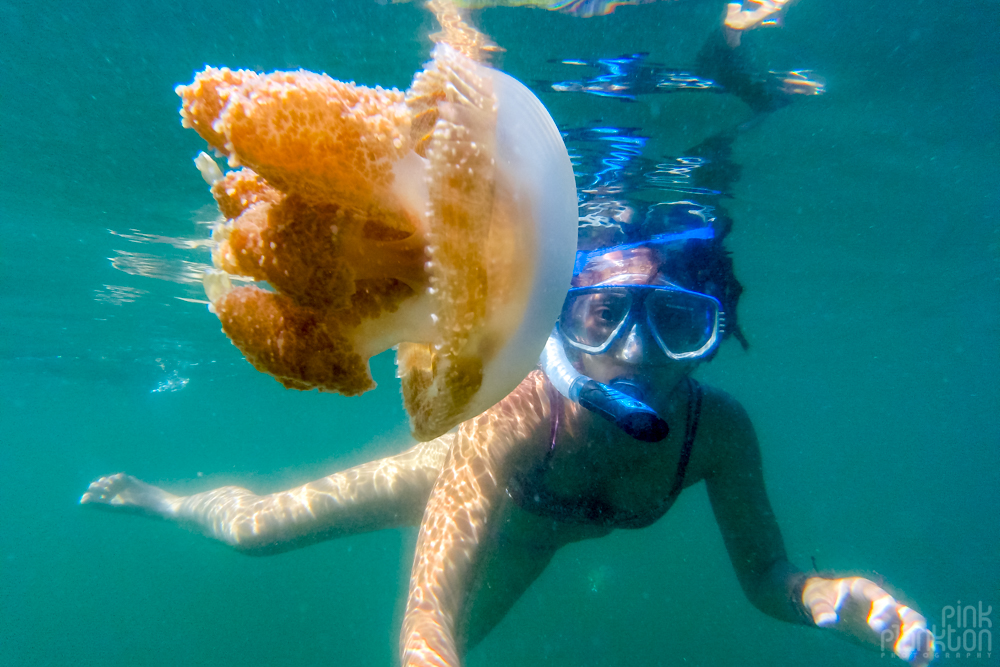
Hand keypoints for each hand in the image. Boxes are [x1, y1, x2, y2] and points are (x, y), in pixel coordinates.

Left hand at [802, 576, 934, 665]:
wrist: (828, 604)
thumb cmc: (823, 598)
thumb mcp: (816, 600)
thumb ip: (820, 609)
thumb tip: (824, 622)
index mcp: (865, 589)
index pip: (881, 597)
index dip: (882, 611)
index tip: (874, 626)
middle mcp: (885, 604)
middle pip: (908, 614)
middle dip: (910, 632)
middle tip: (901, 650)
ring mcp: (893, 619)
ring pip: (916, 628)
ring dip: (920, 643)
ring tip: (915, 659)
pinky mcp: (894, 635)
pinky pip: (914, 643)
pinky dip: (920, 653)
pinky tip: (919, 666)